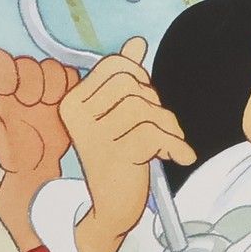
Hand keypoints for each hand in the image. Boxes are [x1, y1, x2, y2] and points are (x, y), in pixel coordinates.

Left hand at [0, 48, 77, 181]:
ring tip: (48, 103)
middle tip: (31, 103)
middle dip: (30, 81)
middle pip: (25, 62)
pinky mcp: (64, 90)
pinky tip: (61, 102)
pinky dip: (68, 85)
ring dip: (51, 83)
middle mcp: (18, 84)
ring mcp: (42, 85)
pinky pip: (69, 74)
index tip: (7, 90)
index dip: (1, 69)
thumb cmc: (15, 154)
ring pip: (49, 65)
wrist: (43, 165)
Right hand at [57, 37, 195, 251]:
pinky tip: (177, 156)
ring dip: (167, 125)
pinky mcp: (115, 157)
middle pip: (130, 84)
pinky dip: (175, 144)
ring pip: (145, 108)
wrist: (111, 208)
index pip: (114, 65)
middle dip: (154, 101)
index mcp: (73, 102)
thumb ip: (125, 78)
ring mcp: (94, 137)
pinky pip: (155, 134)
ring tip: (165, 143)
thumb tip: (136, 43)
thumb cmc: (118, 156)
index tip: (145, 100)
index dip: (138, 76)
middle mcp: (76, 117)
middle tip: (157, 125)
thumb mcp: (118, 115)